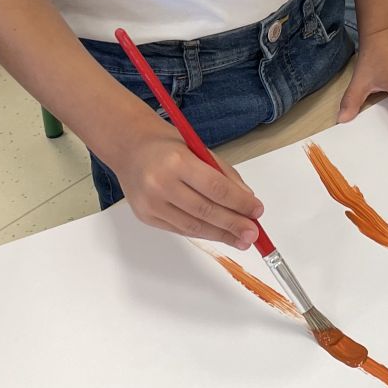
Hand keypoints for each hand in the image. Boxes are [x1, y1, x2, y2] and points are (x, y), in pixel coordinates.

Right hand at [113, 124, 262, 247]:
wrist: (129, 148)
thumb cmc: (167, 146)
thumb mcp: (198, 149)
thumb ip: (223, 174)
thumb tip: (247, 200)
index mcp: (176, 161)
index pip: (215, 187)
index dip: (239, 202)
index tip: (257, 210)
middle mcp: (160, 183)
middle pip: (205, 211)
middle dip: (233, 224)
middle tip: (253, 234)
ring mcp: (150, 203)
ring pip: (192, 225)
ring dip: (220, 235)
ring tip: (241, 240)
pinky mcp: (145, 217)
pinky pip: (180, 229)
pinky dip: (202, 233)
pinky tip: (218, 234)